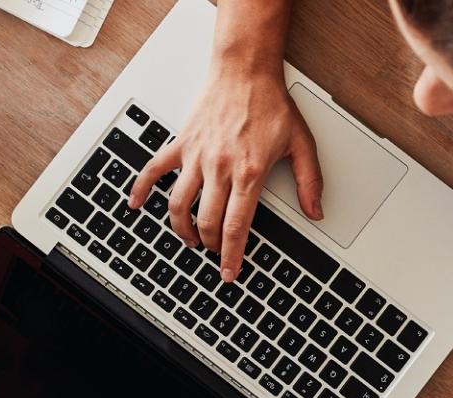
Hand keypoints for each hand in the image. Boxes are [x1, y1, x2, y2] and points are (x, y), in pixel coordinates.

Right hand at [128, 69, 323, 282]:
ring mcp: (196, 156)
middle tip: (216, 253)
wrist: (245, 70)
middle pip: (207, 221)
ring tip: (190, 239)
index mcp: (249, 171)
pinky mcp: (181, 143)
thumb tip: (316, 211)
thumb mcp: (301, 143)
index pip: (237, 226)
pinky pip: (153, 169)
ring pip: (179, 204)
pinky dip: (141, 189)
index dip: (232, 255)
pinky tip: (136, 205)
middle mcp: (220, 166)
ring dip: (182, 228)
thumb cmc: (271, 103)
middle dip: (211, 245)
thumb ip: (310, 181)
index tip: (229, 272)